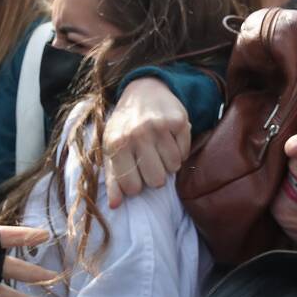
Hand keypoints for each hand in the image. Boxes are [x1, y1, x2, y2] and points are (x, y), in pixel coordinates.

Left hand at [103, 78, 189, 208]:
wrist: (144, 91)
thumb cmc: (125, 126)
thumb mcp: (112, 149)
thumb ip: (112, 179)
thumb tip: (115, 206)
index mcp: (117, 144)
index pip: (133, 187)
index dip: (136, 185)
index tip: (135, 173)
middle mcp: (138, 134)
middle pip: (156, 181)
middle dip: (154, 175)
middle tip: (149, 161)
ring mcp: (159, 127)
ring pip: (173, 168)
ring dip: (168, 163)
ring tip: (159, 149)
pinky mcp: (179, 121)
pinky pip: (185, 153)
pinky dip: (180, 151)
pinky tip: (170, 140)